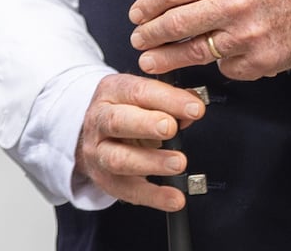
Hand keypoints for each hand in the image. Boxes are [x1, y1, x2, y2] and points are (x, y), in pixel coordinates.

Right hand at [74, 73, 204, 210]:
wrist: (95, 133)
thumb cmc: (129, 109)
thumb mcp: (146, 95)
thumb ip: (173, 99)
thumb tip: (193, 108)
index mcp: (113, 91)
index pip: (139, 92)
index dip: (168, 99)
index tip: (195, 108)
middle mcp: (100, 120)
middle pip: (118, 121)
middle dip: (147, 125)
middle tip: (172, 129)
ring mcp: (98, 152)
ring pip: (118, 159)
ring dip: (151, 163)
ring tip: (178, 164)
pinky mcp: (104, 179)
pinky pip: (128, 190)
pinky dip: (153, 196)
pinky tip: (174, 198)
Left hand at [128, 0, 290, 79]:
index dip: (148, 5)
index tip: (137, 14)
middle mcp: (235, 4)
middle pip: (175, 23)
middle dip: (149, 35)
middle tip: (139, 39)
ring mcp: (246, 35)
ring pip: (191, 52)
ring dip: (164, 58)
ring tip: (151, 61)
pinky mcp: (255, 61)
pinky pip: (223, 67)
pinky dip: (219, 63)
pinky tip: (220, 55)